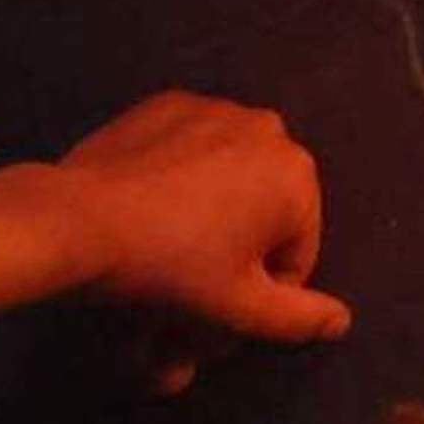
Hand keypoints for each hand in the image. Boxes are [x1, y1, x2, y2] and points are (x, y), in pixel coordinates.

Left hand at [29, 90, 349, 346]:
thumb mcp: (238, 307)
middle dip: (234, 254)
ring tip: (163, 248)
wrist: (80, 220)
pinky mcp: (168, 102)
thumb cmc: (172, 268)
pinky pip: (189, 150)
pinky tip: (145, 208)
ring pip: (228, 180)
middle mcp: (267, 128)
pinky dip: (179, 178)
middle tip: (187, 289)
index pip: (295, 256)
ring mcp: (215, 107)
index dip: (258, 297)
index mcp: (296, 175)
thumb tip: (343, 320)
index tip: (215, 315)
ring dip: (210, 215)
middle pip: (263, 214)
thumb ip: (298, 318)